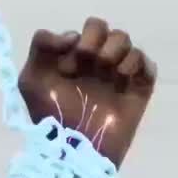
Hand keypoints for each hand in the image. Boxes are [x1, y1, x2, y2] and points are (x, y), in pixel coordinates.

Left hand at [19, 17, 157, 168]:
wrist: (74, 148)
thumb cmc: (51, 115)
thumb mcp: (31, 78)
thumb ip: (42, 44)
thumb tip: (72, 36)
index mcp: (75, 59)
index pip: (85, 31)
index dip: (77, 41)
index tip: (67, 68)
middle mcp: (98, 64)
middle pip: (107, 29)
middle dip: (96, 41)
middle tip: (88, 63)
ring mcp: (119, 76)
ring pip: (126, 41)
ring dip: (115, 51)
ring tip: (107, 74)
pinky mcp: (138, 90)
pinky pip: (147, 64)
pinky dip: (136, 64)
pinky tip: (122, 80)